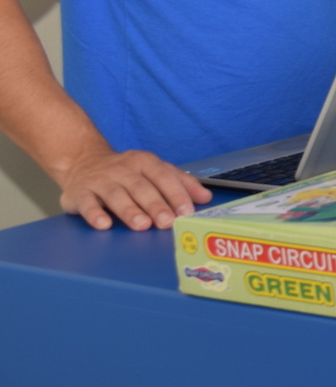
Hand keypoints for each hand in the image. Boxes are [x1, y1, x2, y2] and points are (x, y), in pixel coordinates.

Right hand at [57, 147, 210, 230]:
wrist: (82, 162)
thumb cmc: (126, 172)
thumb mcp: (154, 170)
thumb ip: (181, 182)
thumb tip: (205, 197)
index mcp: (144, 162)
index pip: (164, 177)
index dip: (176, 194)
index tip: (187, 211)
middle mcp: (122, 169)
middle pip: (142, 187)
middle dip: (156, 205)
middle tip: (167, 222)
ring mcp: (100, 180)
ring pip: (116, 195)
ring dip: (130, 211)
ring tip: (142, 225)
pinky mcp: (79, 193)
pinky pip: (87, 203)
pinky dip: (95, 214)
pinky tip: (104, 224)